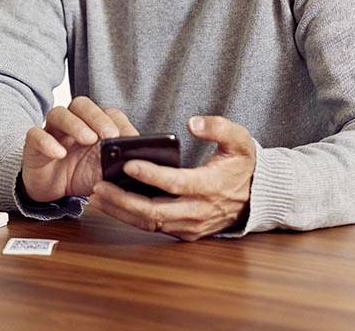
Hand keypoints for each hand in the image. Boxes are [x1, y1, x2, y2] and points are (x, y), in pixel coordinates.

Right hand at [21, 97, 138, 202]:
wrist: (52, 192)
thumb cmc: (80, 175)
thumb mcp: (104, 172)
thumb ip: (119, 164)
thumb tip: (141, 162)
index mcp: (93, 127)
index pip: (105, 112)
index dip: (116, 121)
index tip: (129, 138)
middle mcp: (72, 123)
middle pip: (81, 105)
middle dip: (96, 117)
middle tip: (109, 135)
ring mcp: (52, 132)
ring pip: (59, 113)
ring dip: (75, 124)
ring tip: (87, 139)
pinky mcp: (34, 144)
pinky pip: (36, 134)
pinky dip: (47, 142)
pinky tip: (59, 153)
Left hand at [88, 115, 255, 240]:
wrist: (257, 198)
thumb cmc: (243, 167)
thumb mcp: (240, 141)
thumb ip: (219, 128)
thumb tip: (194, 122)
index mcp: (211, 187)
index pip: (176, 183)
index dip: (151, 175)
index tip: (127, 164)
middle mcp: (199, 211)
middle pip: (155, 211)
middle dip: (123, 200)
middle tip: (98, 186)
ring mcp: (192, 226)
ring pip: (151, 223)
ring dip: (121, 212)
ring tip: (97, 197)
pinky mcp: (186, 232)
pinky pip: (155, 227)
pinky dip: (131, 218)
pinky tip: (112, 205)